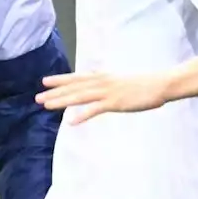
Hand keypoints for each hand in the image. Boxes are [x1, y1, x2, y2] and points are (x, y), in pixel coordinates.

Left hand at [36, 71, 171, 124]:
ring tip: (46, 105)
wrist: (160, 84)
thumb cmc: (143, 85)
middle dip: (55, 92)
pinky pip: (95, 109)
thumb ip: (108, 84)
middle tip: (37, 97)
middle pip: (74, 87)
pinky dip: (82, 114)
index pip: (77, 77)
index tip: (45, 81)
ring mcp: (108, 92)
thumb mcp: (121, 82)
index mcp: (103, 77)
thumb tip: (99, 88)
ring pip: (79, 96)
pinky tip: (70, 121)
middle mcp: (102, 82)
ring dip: (62, 101)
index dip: (60, 79)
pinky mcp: (115, 102)